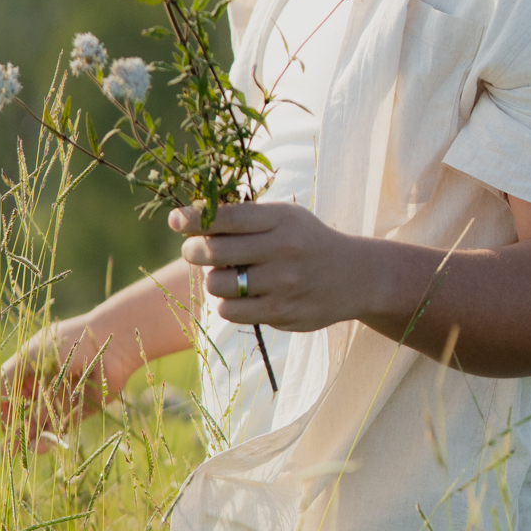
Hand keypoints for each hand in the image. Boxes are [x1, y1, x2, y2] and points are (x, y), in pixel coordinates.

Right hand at [0, 315, 129, 450]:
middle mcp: (42, 383)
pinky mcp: (80, 410)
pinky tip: (37, 446)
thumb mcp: (30, 359)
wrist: (113, 342)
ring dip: (23, 437)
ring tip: (13, 451)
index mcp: (27, 366)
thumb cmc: (68, 341)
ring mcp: (60, 398)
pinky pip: (60, 428)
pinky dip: (47, 439)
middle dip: (0, 427)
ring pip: (36, 423)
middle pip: (15, 411)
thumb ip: (6, 383)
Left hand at [171, 202, 367, 332]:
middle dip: (194, 251)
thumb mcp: (286, 218)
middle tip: (193, 251)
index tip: (175, 221)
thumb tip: (189, 222)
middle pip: (214, 252)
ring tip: (228, 276)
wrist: (355, 277)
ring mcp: (282, 284)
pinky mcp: (281, 312)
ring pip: (217, 285)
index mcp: (281, 219)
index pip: (227, 218)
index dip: (194, 219)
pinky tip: (240, 296)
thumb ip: (245, 218)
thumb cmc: (307, 242)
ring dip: (213, 280)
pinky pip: (230, 311)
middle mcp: (282, 250)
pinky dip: (227, 304)